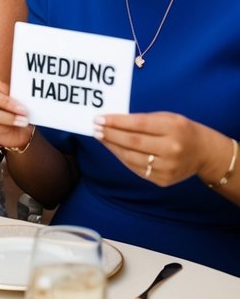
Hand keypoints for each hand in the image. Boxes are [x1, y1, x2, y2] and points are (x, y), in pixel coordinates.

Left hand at [94, 110, 215, 187]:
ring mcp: (168, 168)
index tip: (99, 118)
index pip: (138, 125)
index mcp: (173, 128)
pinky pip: (137, 169)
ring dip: (112, 147)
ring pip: (132, 158)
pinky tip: (114, 149)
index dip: (116, 122)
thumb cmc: (179, 130)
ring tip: (101, 138)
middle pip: (133, 143)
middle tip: (95, 128)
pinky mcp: (164, 181)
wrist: (203, 152)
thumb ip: (142, 120)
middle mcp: (171, 149)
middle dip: (110, 135)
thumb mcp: (166, 117)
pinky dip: (122, 159)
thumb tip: (112, 121)